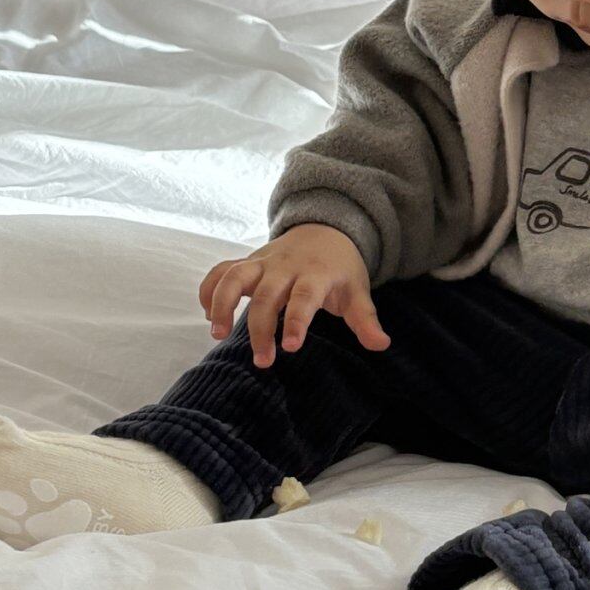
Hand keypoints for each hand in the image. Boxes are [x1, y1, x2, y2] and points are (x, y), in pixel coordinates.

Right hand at [198, 224, 389, 368]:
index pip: (304, 297)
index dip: (296, 321)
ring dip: (222, 304)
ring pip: (234, 277)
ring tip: (216, 334)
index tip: (290, 348)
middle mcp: (286, 267)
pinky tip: (208, 314)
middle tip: (263, 361)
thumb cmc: (341, 268)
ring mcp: (263, 263)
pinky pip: (221, 270)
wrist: (326, 229)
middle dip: (260, 329)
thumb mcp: (357, 291)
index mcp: (315, 274)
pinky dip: (209, 289)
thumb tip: (381, 345)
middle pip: (266, 296)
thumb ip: (365, 319)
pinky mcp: (248, 262)